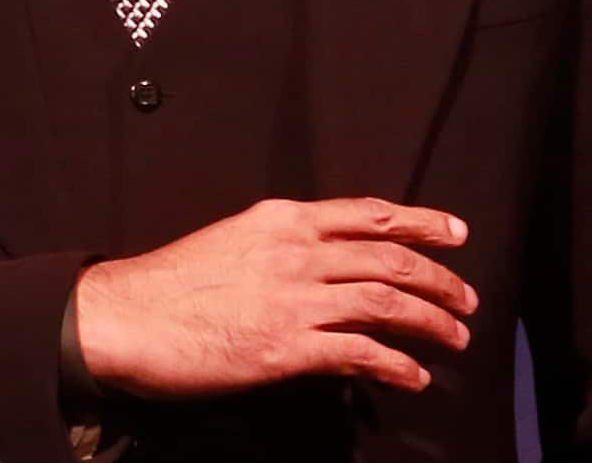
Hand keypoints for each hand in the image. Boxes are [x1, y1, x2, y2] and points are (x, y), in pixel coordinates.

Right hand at [73, 197, 476, 397]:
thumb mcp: (231, 242)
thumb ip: (282, 248)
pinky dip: (398, 366)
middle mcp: (295, 252)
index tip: (455, 232)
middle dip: (439, 280)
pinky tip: (414, 377)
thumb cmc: (170, 281)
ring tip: (454, 338)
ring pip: (388, 303)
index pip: (367, 214)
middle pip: (390, 259)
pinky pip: (362, 354)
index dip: (420, 222)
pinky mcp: (288, 348)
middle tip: (466, 300)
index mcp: (280, 220)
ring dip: (432, 323)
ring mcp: (294, 299)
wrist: (126, 316)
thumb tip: (326, 268)